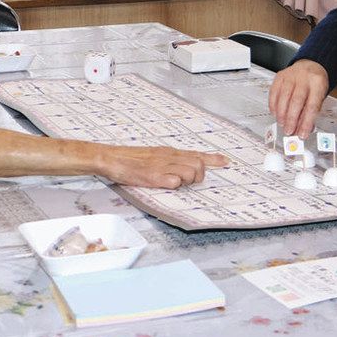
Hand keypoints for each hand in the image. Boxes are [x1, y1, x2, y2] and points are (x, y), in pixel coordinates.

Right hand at [93, 145, 228, 188]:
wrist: (111, 158)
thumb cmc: (130, 159)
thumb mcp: (153, 155)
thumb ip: (168, 160)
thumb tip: (181, 167)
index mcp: (169, 152)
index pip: (196, 154)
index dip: (213, 159)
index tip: (225, 161)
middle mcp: (168, 157)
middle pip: (198, 164)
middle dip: (199, 176)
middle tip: (189, 182)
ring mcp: (162, 166)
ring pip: (190, 172)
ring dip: (187, 181)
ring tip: (174, 182)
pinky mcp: (154, 176)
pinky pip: (174, 181)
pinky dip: (174, 185)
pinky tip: (166, 184)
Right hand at [269, 59, 329, 137]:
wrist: (310, 65)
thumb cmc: (315, 83)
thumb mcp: (320, 96)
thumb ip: (311, 112)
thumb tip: (302, 129)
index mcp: (317, 84)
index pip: (312, 106)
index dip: (306, 122)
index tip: (302, 134)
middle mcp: (304, 78)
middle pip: (296, 101)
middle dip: (291, 119)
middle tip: (289, 131)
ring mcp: (290, 76)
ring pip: (284, 97)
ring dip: (281, 114)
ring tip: (282, 124)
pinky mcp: (280, 76)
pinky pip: (274, 92)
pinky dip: (273, 105)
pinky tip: (275, 113)